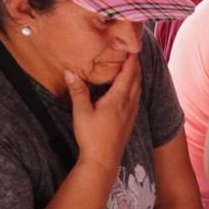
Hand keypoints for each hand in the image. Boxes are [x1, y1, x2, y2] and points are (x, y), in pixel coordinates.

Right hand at [68, 57, 140, 172]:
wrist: (103, 161)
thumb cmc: (92, 137)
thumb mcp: (81, 112)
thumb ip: (78, 91)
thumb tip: (70, 72)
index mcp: (119, 99)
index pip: (129, 74)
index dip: (132, 60)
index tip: (133, 47)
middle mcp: (129, 105)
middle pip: (136, 80)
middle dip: (136, 65)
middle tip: (134, 52)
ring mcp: (131, 114)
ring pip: (138, 90)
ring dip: (137, 77)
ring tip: (133, 67)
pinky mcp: (130, 122)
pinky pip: (136, 100)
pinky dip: (135, 89)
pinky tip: (130, 91)